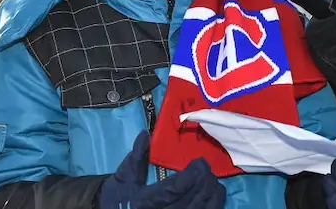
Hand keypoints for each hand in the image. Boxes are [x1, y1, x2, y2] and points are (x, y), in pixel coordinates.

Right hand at [96, 131, 225, 208]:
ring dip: (211, 196)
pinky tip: (215, 195)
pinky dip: (212, 206)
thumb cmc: (120, 194)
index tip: (199, 162)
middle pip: (190, 203)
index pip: (172, 191)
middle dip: (204, 184)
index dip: (189, 177)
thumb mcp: (124, 175)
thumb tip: (145, 135)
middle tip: (207, 169)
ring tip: (214, 181)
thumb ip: (137, 156)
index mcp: (144, 202)